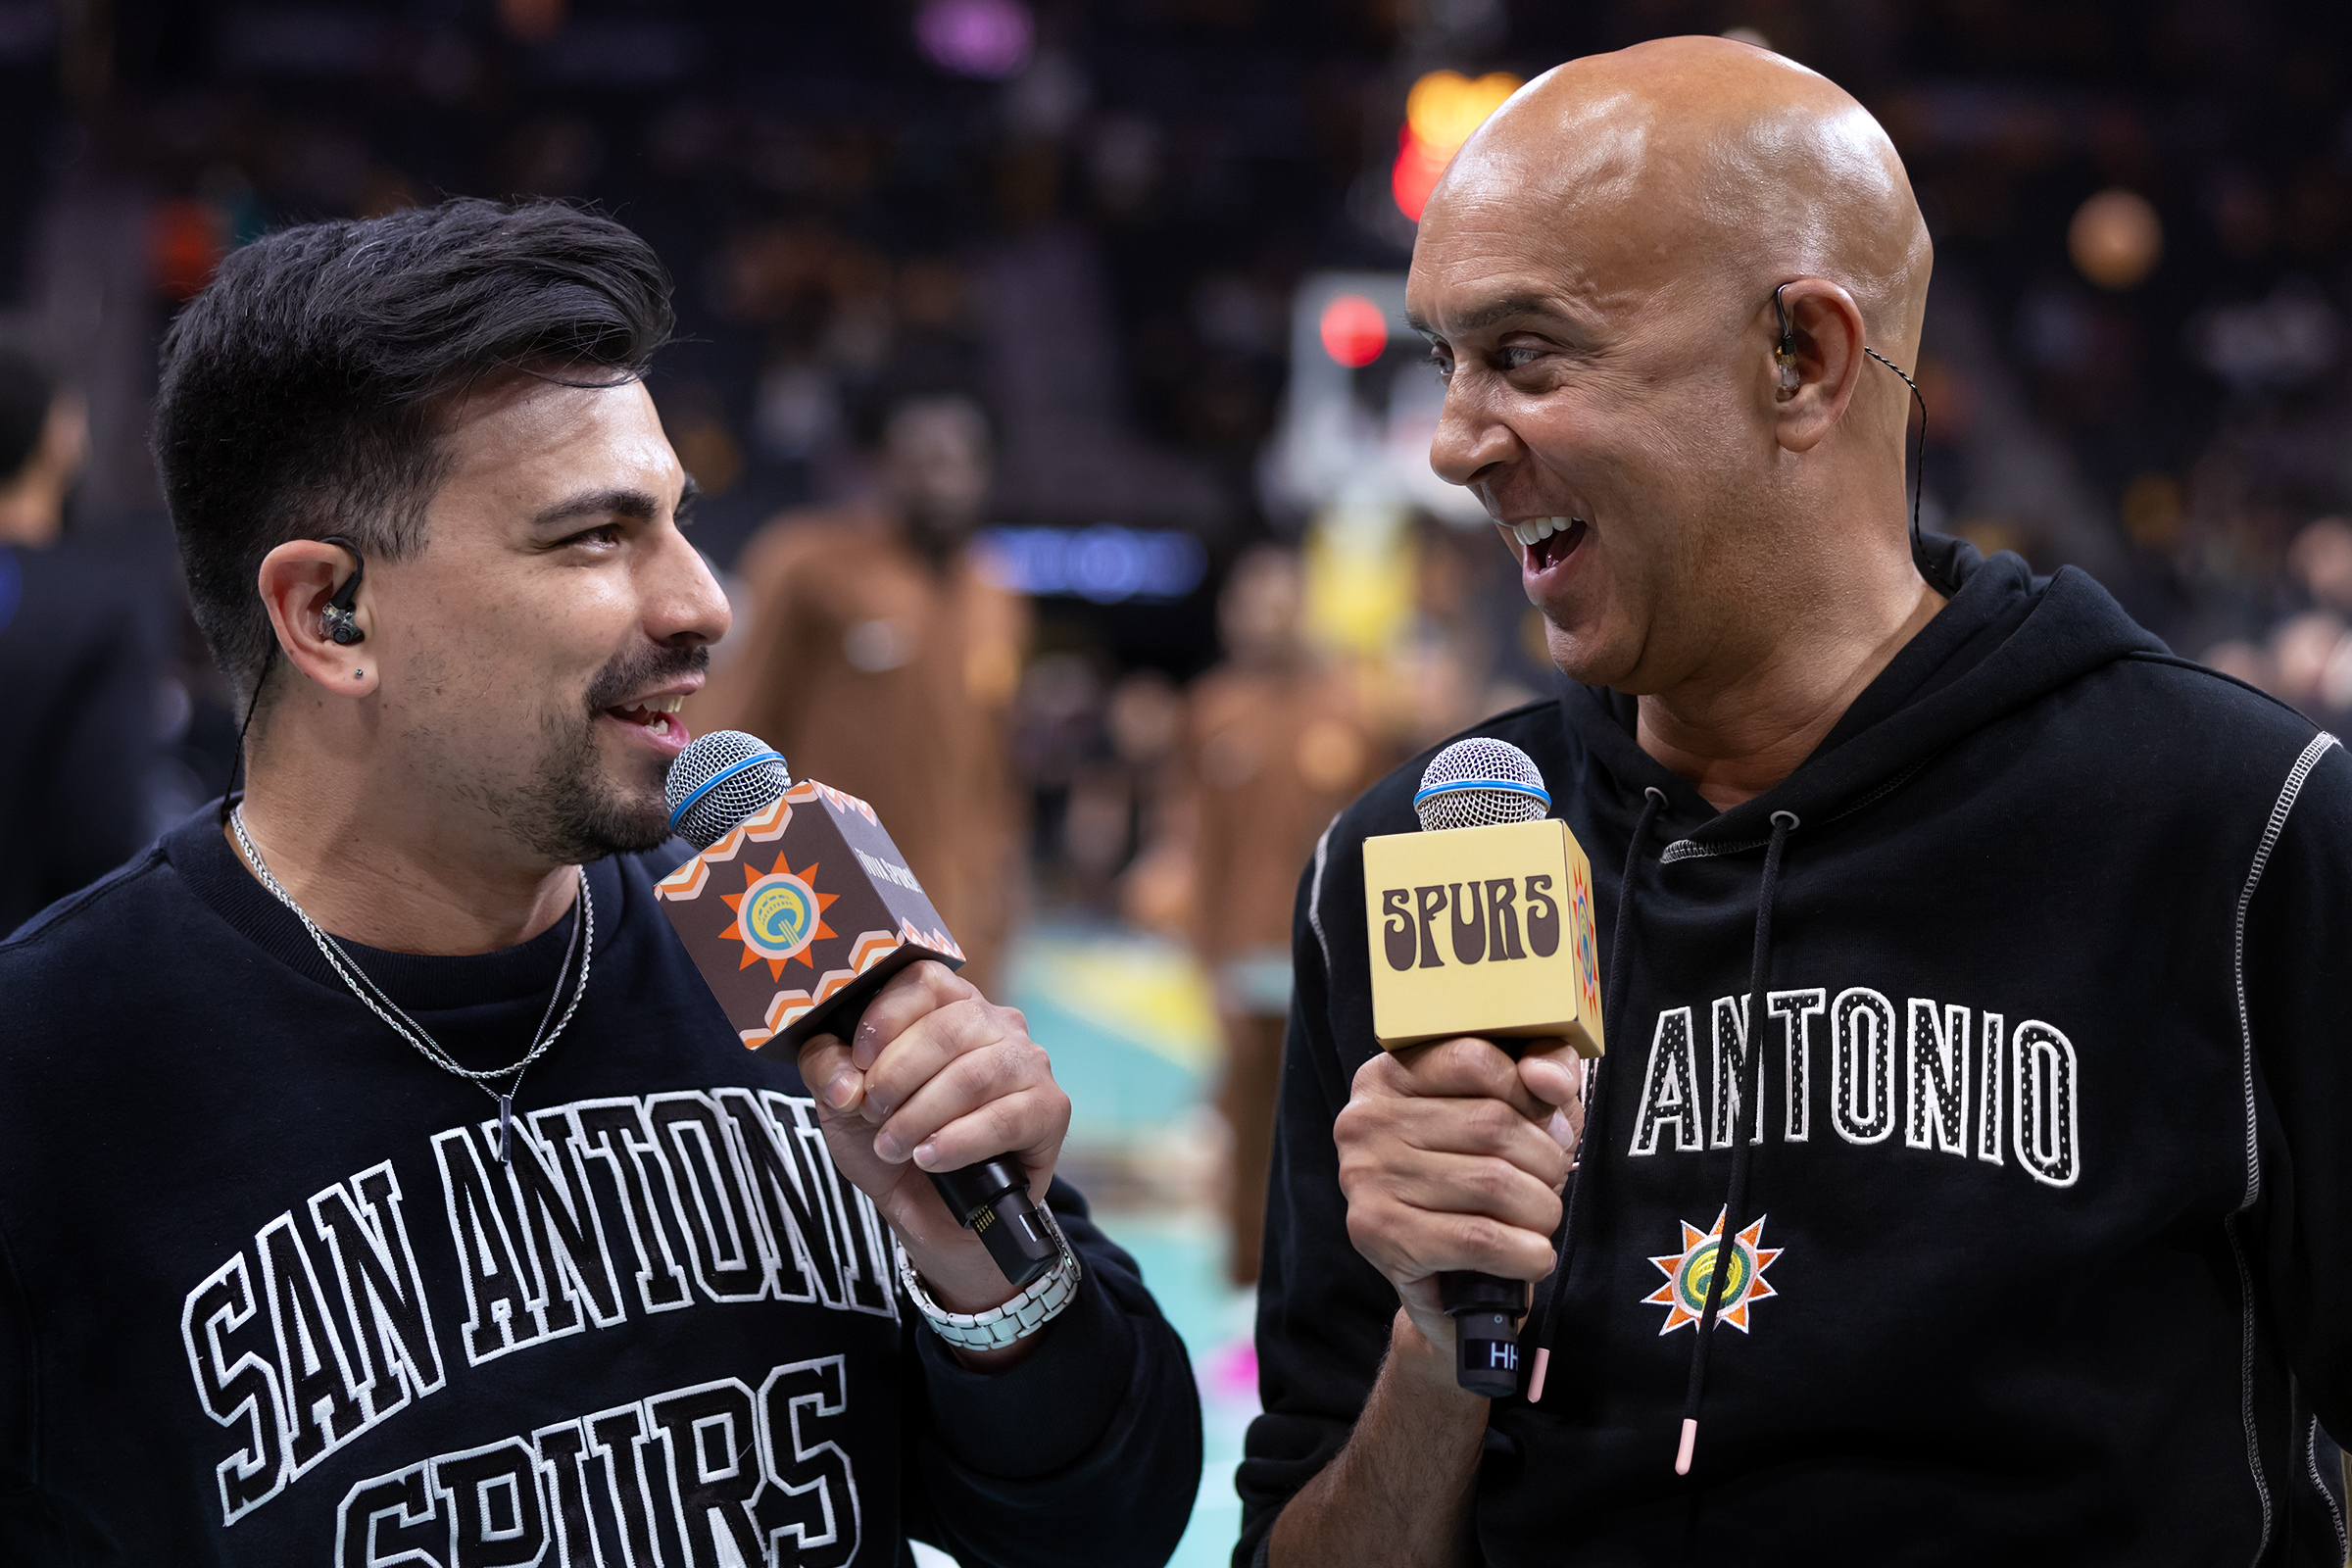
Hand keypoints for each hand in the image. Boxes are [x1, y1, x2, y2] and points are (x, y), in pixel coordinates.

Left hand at [797, 961, 1070, 1317]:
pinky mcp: (1051, 1109)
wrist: (930, 1213)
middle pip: (950, 1027)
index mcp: (948, 1004)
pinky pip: (1006, 1118)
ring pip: (974, 1074)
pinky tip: (930, 1158)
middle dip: (898, 1075)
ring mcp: (1029, 1063)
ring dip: (921, 1115)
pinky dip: (958, 1142)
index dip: (885, 1018)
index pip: (924, 979)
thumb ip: (828, 1072)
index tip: (858, 1063)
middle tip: (872, 1114)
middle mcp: (996, 1022)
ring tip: (893, 1146)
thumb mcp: (841, 1103)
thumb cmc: (891, 1141)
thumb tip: (848, 1081)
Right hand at [1332, 1037, 1584, 1370]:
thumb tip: (1548, 1077)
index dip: (1530, 1091)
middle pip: (1491, 1123)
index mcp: (1389, 1076)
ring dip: (1542, 1208)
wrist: (1443, 1280)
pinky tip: (1533, 1254)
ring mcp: (1367, 1178)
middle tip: (1554, 1178)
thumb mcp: (1518, 1108)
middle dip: (1546, 1158)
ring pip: (1493, 1181)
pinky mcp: (1380, 1235)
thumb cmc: (1480, 1176)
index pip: (1473, 1059)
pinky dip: (1526, 1252)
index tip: (1549, 1121)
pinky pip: (1479, 1238)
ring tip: (1542, 1216)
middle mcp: (1366, 1120)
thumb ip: (1544, 1068)